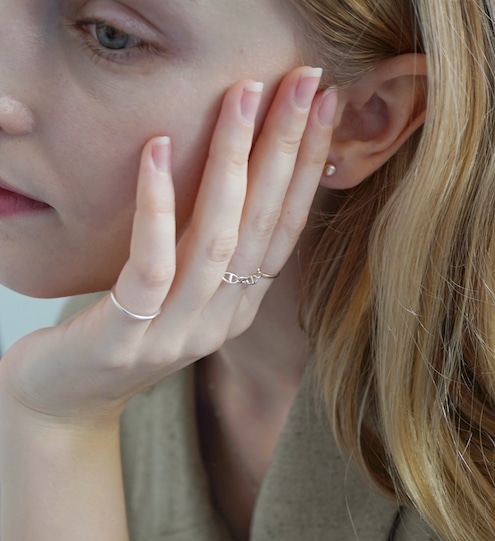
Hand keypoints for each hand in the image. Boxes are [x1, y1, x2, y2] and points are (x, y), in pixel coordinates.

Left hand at [0, 67, 336, 422]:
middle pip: (263, 227)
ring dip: (233, 165)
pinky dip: (156, 210)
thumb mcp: (176, 290)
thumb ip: (209, 250)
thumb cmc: (119, 332)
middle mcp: (219, 321)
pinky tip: (154, 153)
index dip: (307, 167)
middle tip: (305, 82)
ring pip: (217, 242)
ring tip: (241, 98)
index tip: (324, 106)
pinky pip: (150, 269)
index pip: (284, 229)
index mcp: (237, 307)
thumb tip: (238, 179)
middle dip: (287, 149)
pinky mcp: (125, 339)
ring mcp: (176, 334)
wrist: (65, 400)